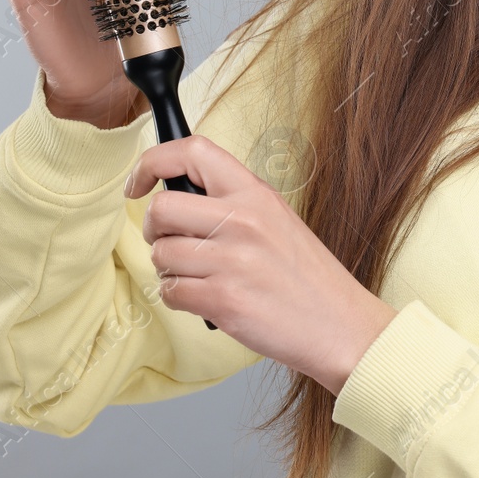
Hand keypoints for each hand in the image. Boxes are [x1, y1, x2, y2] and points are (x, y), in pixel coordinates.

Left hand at [126, 134, 397, 395]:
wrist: (340, 325)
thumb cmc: (307, 277)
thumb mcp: (277, 219)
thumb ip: (232, 203)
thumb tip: (176, 197)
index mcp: (256, 194)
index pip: (192, 151)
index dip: (152, 161)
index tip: (138, 184)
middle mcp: (243, 220)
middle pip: (162, 208)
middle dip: (154, 229)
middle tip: (169, 241)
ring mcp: (232, 260)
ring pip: (161, 254)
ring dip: (168, 270)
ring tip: (197, 277)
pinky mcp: (223, 300)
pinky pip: (170, 292)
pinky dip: (178, 298)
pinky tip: (204, 299)